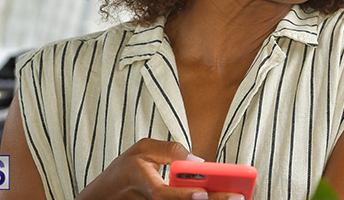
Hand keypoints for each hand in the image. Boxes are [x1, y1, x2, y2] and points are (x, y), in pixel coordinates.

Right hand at [76, 138, 235, 199]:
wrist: (106, 194)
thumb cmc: (126, 168)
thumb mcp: (143, 148)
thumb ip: (170, 150)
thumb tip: (198, 160)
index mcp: (143, 182)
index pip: (163, 194)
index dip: (182, 195)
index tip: (203, 193)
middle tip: (237, 197)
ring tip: (236, 198)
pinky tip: (221, 198)